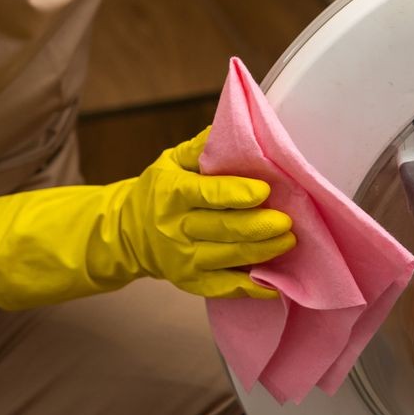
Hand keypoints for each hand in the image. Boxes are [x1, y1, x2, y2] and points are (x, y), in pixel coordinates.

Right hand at [0, 129, 295, 309]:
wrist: (125, 233)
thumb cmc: (158, 191)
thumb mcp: (171, 160)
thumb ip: (202, 147)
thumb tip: (234, 127)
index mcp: (171, 193)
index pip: (206, 194)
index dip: (236, 193)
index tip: (264, 190)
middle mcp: (174, 228)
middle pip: (222, 229)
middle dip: (258, 226)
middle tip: (287, 221)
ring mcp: (181, 259)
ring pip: (227, 258)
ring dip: (262, 252)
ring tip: (288, 241)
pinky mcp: (189, 281)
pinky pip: (222, 287)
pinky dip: (249, 287)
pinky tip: (273, 283)